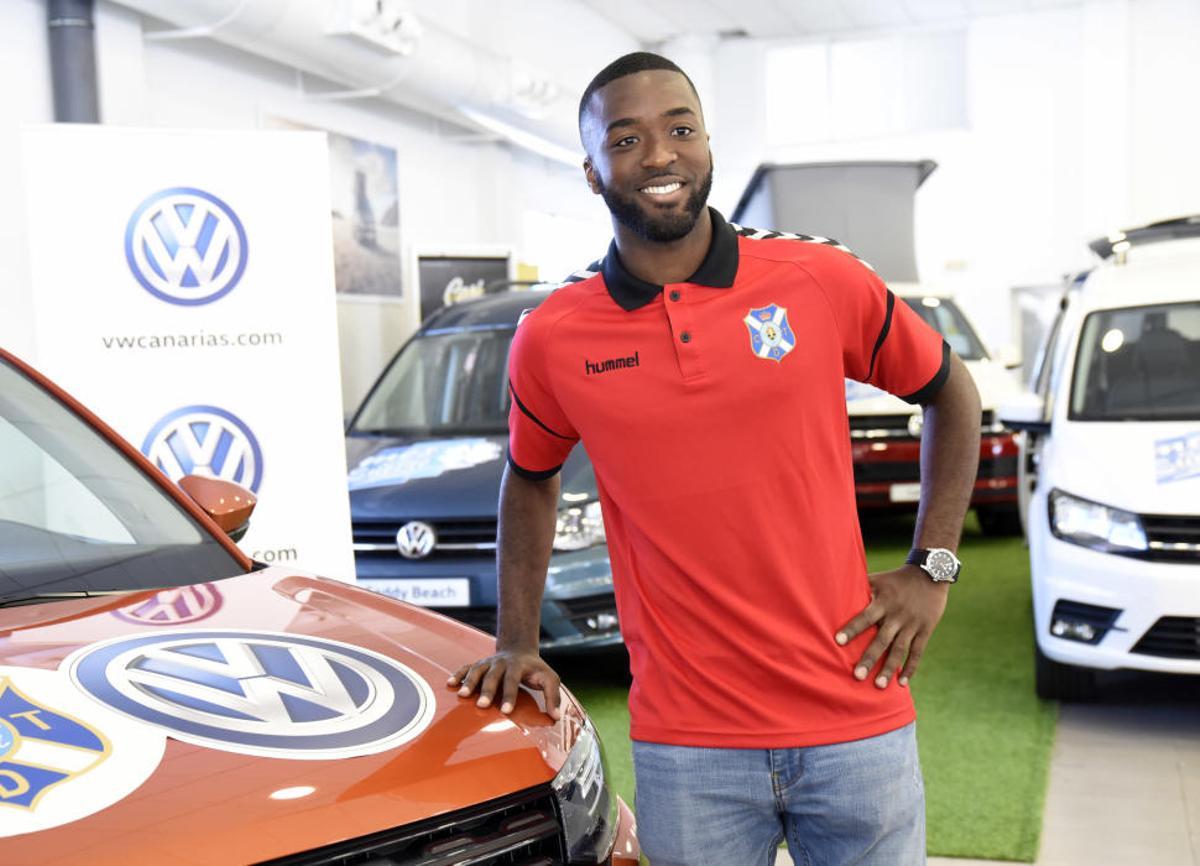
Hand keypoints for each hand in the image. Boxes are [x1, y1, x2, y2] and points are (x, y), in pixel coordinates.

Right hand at [448, 650, 562, 718]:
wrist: (520, 650)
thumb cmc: (536, 670)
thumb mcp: (549, 679)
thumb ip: (553, 697)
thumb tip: (555, 716)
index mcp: (518, 666)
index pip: (513, 681)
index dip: (510, 696)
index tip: (506, 711)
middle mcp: (501, 663)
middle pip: (493, 676)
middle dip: (487, 691)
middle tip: (482, 705)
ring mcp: (488, 663)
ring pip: (477, 670)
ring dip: (469, 682)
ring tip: (462, 695)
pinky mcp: (479, 665)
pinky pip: (466, 668)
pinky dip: (458, 675)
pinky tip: (450, 684)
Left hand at [834, 565, 948, 688]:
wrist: (931, 574)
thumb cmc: (896, 579)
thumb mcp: (878, 579)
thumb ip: (859, 588)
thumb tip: (832, 590)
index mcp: (883, 602)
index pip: (865, 617)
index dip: (852, 629)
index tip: (838, 641)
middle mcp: (897, 615)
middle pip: (882, 640)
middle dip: (869, 658)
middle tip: (857, 676)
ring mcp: (912, 625)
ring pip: (900, 650)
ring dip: (889, 668)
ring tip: (879, 686)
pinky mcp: (925, 630)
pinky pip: (917, 652)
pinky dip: (910, 668)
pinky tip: (902, 683)